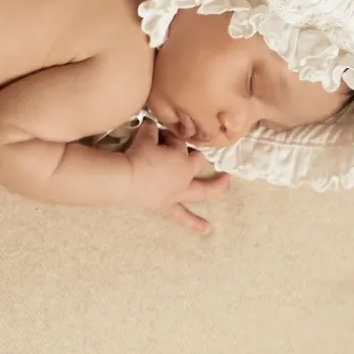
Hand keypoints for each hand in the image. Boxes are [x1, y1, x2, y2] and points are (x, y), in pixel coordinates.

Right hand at [124, 120, 230, 234]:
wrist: (127, 179)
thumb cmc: (138, 156)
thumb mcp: (145, 137)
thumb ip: (151, 130)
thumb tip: (151, 123)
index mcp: (182, 158)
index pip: (180, 144)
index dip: (171, 138)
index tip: (160, 135)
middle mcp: (185, 176)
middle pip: (197, 163)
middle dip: (196, 157)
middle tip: (193, 152)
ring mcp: (178, 192)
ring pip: (201, 191)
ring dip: (215, 187)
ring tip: (226, 184)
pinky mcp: (166, 206)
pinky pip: (182, 216)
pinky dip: (194, 223)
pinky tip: (207, 229)